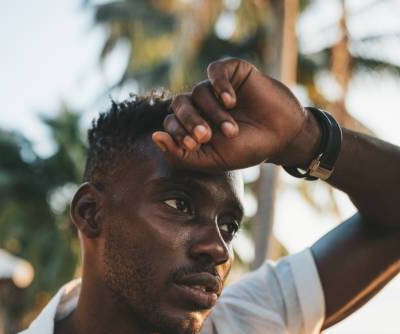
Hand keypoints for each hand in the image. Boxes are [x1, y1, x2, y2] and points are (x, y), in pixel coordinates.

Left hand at [152, 58, 320, 170]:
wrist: (282, 137)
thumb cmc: (246, 150)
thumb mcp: (212, 160)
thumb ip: (181, 154)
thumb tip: (154, 136)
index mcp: (192, 126)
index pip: (171, 122)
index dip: (177, 132)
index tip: (194, 145)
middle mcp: (201, 105)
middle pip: (179, 104)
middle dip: (189, 121)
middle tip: (206, 136)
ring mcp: (215, 88)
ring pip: (198, 92)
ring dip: (214, 113)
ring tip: (232, 129)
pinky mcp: (232, 72)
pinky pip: (214, 71)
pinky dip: (219, 85)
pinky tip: (230, 100)